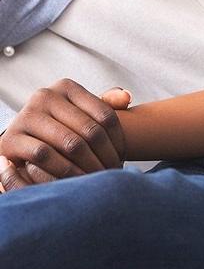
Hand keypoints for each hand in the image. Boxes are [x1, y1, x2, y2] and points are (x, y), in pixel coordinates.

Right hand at [0, 82, 130, 191]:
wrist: (21, 141)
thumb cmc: (61, 126)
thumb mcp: (83, 112)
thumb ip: (107, 104)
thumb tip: (126, 97)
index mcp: (66, 87)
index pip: (105, 115)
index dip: (118, 140)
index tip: (124, 157)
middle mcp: (44, 96)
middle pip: (90, 130)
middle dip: (106, 156)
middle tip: (114, 172)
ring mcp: (26, 116)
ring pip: (70, 143)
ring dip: (89, 166)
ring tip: (99, 179)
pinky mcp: (11, 139)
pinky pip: (45, 156)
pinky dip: (64, 170)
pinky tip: (76, 181)